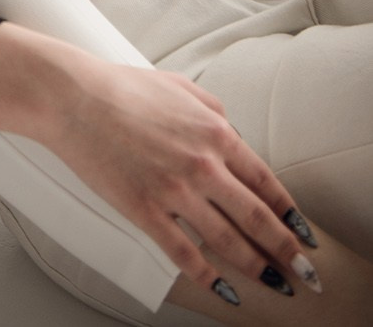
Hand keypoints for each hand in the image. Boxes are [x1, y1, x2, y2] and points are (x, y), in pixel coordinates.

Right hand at [0, 24, 317, 299]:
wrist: (74, 97)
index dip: (290, 213)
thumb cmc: (122, 87)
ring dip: (257, 268)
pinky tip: (223, 290)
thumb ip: (215, 114)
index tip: (304, 234)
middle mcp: (202, 164)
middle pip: (257, 218)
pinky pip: (185, 254)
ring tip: (274, 285)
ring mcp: (174, 190)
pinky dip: (209, 277)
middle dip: (286, 251)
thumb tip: (234, 138)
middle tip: (303, 274)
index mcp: (214, 132)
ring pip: (228, 241)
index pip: (266, 182)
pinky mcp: (145, 210)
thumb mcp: (181, 87)